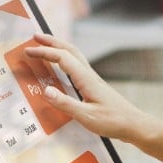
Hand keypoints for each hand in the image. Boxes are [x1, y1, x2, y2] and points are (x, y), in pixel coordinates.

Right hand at [23, 33, 155, 143]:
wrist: (134, 125)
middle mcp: (90, 75)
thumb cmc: (113, 122)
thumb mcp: (87, 116)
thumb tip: (45, 91)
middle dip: (52, 41)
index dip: (44, 52)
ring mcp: (93, 80)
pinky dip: (65, 60)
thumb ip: (65, 104)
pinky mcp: (94, 86)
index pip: (62, 58)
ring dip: (59, 48)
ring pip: (74, 56)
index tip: (28, 51)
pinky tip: (62, 68)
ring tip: (46, 46)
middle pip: (69, 50)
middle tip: (35, 37)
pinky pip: (77, 67)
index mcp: (86, 79)